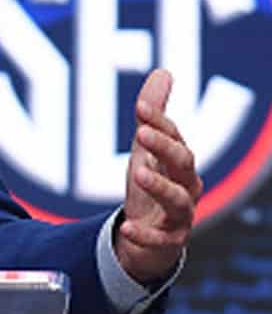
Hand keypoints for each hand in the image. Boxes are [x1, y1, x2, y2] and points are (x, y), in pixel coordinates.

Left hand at [116, 68, 202, 283]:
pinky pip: (161, 239)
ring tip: (136, 172)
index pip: (174, 137)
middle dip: (164, 147)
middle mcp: (186, 186)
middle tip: (140, 133)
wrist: (152, 235)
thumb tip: (163, 71)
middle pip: (183, 163)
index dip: (159, 121)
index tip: (141, 106)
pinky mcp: (169, 241)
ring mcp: (180, 215)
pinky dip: (145, 234)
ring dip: (159, 186)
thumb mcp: (148, 149)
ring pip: (178, 200)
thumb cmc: (153, 184)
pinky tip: (127, 228)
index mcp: (179, 161)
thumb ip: (153, 115)